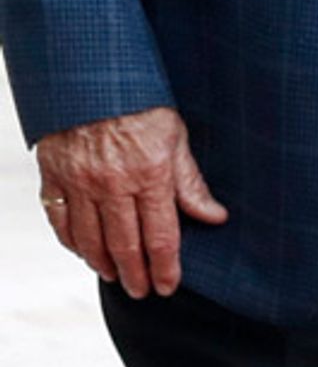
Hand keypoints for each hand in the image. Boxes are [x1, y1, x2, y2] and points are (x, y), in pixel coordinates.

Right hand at [33, 106, 227, 297]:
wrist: (88, 74)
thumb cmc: (139, 104)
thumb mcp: (176, 138)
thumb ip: (191, 182)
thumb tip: (215, 217)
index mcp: (149, 175)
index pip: (161, 236)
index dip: (166, 267)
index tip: (169, 287)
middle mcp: (112, 183)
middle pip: (125, 245)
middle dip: (136, 275)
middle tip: (143, 292)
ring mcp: (78, 180)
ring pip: (90, 237)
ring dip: (103, 264)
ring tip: (115, 278)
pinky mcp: (52, 172)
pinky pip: (59, 217)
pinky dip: (71, 240)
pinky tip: (83, 253)